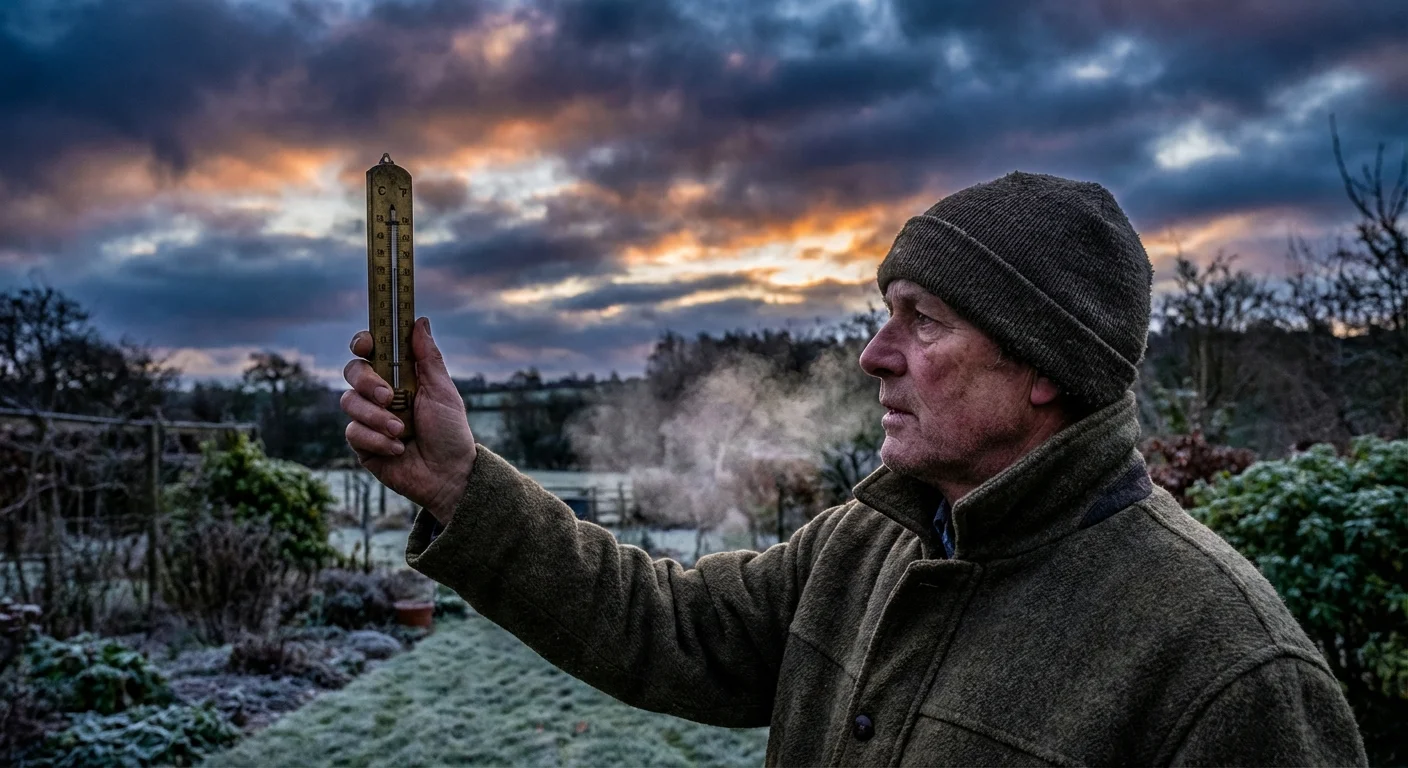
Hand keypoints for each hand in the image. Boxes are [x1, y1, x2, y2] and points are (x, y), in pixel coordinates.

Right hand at [342, 317, 475, 523]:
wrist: (449, 475)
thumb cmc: (450, 432)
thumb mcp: (442, 392)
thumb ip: (428, 357)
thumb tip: (419, 320)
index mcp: (399, 376)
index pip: (371, 351)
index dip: (363, 342)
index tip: (367, 344)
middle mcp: (380, 394)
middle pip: (352, 372)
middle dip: (367, 382)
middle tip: (389, 397)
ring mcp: (368, 418)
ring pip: (349, 402)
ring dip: (377, 417)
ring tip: (402, 431)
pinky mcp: (362, 444)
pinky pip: (353, 432)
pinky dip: (377, 439)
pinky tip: (399, 449)